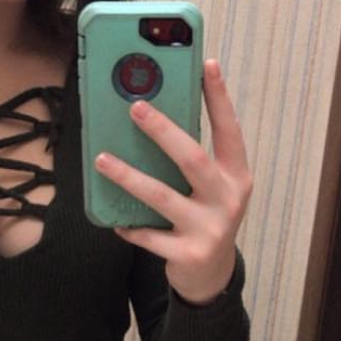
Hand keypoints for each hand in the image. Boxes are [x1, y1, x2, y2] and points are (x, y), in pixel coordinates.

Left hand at [94, 60, 251, 303]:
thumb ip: (193, 159)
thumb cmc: (205, 218)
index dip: (219, 98)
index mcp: (237, 175)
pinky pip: (149, 235)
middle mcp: (228, 199)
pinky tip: (115, 219)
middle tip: (135, 108)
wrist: (212, 276)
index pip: (230, 130)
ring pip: (162, 196)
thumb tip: (152, 118)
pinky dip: (130, 225)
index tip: (208, 64)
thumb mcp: (211, 188)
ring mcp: (210, 228)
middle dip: (163, 131)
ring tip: (103, 159)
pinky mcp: (188, 254)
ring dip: (129, 176)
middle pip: (193, 158)